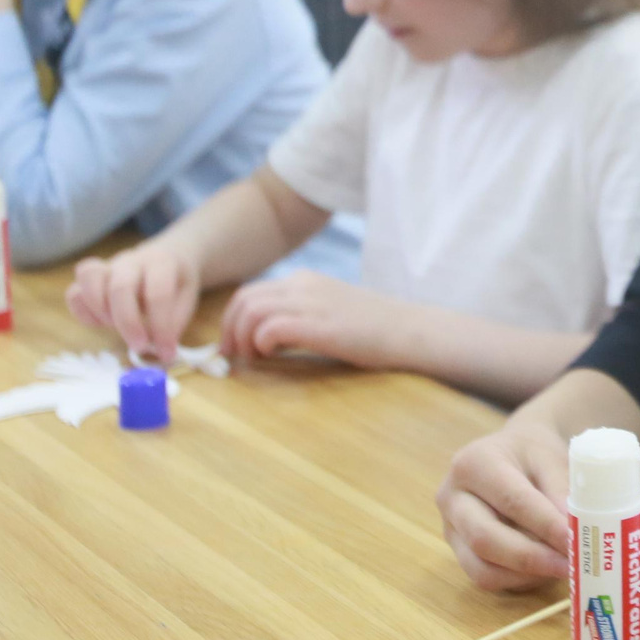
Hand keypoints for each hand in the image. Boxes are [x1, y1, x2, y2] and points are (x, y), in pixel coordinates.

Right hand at [67, 240, 202, 360]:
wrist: (166, 254)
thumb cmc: (174, 281)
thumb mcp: (187, 299)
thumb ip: (174, 323)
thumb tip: (160, 352)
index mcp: (162, 263)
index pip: (158, 293)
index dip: (161, 326)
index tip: (166, 351)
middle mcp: (132, 260)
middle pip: (120, 287)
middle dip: (128, 323)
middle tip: (139, 345)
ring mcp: (108, 266)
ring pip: (89, 278)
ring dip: (99, 310)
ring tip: (114, 326)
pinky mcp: (91, 279)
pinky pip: (74, 292)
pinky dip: (82, 312)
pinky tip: (100, 323)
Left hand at [219, 272, 397, 365]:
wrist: (410, 330)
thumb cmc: (373, 331)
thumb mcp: (329, 312)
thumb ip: (299, 317)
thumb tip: (264, 340)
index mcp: (303, 281)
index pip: (250, 292)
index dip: (232, 321)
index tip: (232, 347)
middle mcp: (303, 285)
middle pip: (243, 299)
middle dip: (229, 330)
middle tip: (233, 358)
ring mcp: (312, 303)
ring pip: (251, 311)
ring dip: (242, 338)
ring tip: (253, 359)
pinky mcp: (321, 325)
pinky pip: (271, 328)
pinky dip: (261, 343)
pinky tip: (273, 355)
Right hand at [436, 419, 573, 590]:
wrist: (512, 452)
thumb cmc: (533, 453)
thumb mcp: (551, 458)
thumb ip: (562, 492)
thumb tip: (574, 532)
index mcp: (474, 464)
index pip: (513, 501)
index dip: (546, 526)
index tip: (576, 542)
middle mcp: (452, 497)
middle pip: (486, 540)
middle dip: (532, 558)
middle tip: (571, 565)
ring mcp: (451, 527)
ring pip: (482, 568)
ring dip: (526, 575)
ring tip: (561, 568)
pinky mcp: (458, 550)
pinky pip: (486, 577)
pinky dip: (519, 580)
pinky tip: (544, 569)